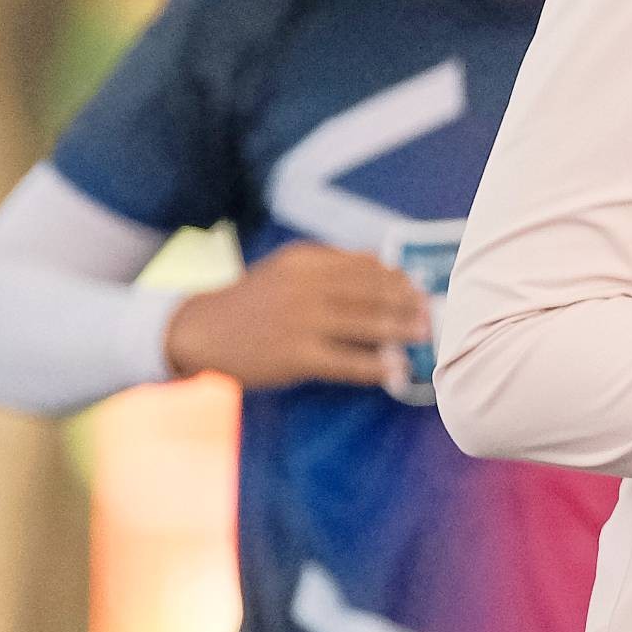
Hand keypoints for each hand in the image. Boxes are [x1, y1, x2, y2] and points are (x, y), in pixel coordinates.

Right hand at [165, 239, 428, 391]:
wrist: (200, 330)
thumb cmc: (253, 301)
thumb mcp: (288, 269)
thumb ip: (331, 265)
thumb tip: (384, 267)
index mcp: (307, 260)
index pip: (366, 266)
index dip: (398, 279)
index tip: (419, 288)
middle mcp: (307, 285)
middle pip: (373, 293)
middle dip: (408, 305)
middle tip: (431, 314)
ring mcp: (302, 321)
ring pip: (367, 325)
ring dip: (402, 332)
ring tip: (425, 338)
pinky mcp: (297, 355)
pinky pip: (349, 362)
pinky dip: (378, 367)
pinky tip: (398, 371)